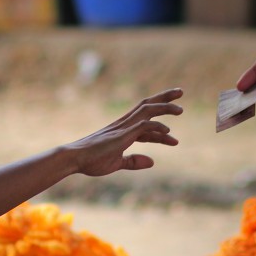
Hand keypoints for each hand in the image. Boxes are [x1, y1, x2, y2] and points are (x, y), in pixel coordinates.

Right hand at [62, 88, 182, 176]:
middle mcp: (124, 124)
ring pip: (147, 110)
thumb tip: (152, 162)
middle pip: (148, 105)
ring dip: (165, 107)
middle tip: (181, 92)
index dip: (161, 131)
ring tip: (181, 109)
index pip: (146, 124)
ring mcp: (123, 127)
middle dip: (165, 98)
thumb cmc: (91, 161)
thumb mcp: (116, 163)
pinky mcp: (122, 134)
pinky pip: (143, 125)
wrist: (74, 158)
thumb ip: (133, 161)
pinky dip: (156, 126)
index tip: (174, 139)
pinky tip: (168, 131)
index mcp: (122, 131)